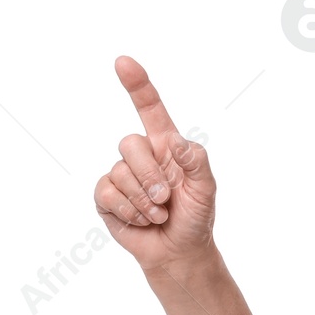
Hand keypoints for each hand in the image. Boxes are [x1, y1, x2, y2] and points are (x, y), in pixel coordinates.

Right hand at [93, 56, 216, 272]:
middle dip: (149, 175)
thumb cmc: (195, 217)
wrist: (180, 252)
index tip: (123, 62)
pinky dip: (129, 211)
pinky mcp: (107, 198)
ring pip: (119, 172)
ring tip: (159, 214)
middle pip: (129, 143)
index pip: (149, 108)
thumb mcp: (206, 189)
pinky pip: (108, 193)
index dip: (137, 85)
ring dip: (144, 200)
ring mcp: (121, 175)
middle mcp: (141, 156)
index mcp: (165, 145)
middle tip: (165, 198)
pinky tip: (142, 221)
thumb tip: (176, 142)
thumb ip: (196, 161)